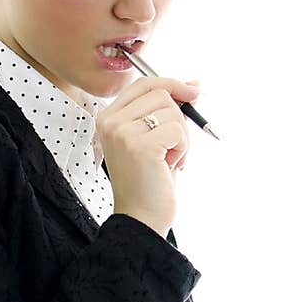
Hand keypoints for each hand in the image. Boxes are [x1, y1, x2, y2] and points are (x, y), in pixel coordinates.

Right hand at [97, 75, 201, 239]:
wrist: (141, 218)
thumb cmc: (149, 181)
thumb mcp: (153, 138)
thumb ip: (165, 110)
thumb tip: (194, 85)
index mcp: (108, 117)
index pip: (144, 83)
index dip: (172, 84)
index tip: (193, 91)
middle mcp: (110, 122)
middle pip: (161, 94)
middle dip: (178, 120)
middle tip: (172, 148)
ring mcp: (122, 133)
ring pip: (172, 112)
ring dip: (181, 138)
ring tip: (167, 161)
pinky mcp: (140, 146)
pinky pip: (178, 131)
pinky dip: (182, 150)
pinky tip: (169, 167)